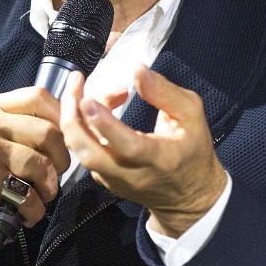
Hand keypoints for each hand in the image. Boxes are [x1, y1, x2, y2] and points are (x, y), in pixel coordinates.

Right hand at [0, 86, 70, 257]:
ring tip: (40, 198)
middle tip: (52, 178)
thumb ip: (23, 124)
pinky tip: (25, 213)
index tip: (64, 143)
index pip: (39, 96)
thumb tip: (71, 122)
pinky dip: (34, 209)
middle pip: (49, 132)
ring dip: (49, 189)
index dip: (62, 119)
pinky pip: (28, 193)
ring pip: (42, 164)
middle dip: (61, 160)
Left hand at [60, 66, 227, 237]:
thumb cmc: (193, 150)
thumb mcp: (191, 114)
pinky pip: (84, 153)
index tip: (88, 99)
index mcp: (160, 158)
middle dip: (73, 118)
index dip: (104, 123)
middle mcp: (133, 174)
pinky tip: (95, 109)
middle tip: (74, 83)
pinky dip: (82, 128)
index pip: (127, 145)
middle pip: (91, 154)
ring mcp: (115, 181)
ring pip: (82, 152)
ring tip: (87, 91)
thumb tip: (137, 69)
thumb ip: (164, 92)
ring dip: (77, 118)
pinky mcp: (105, 180)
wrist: (190, 195)